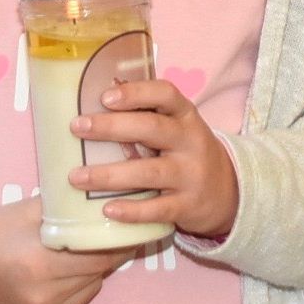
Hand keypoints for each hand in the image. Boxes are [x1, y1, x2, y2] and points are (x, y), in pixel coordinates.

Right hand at [0, 197, 133, 303]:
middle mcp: (43, 295)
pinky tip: (67, 271)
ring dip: (94, 270)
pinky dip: (79, 286)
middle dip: (108, 252)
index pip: (97, 254)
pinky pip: (76, 302)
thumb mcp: (32, 209)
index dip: (115, 239)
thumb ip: (69, 207)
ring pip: (90, 287)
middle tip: (116, 233)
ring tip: (87, 250)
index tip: (127, 226)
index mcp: (39, 263)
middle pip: (96, 272)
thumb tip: (109, 200)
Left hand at [69, 79, 239, 240]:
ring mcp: (191, 175)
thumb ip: (146, 114)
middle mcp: (191, 142)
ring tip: (76, 176)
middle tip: (77, 127)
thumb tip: (99, 98)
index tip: (105, 97)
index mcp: (185, 115)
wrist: (226, 193)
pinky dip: (132, 210)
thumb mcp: (177, 127)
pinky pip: (158, 209)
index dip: (136, 92)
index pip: (166, 94)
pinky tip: (107, 209)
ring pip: (150, 172)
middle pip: (152, 129)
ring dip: (110, 175)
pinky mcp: (188, 205)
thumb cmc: (185, 152)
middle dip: (112, 127)